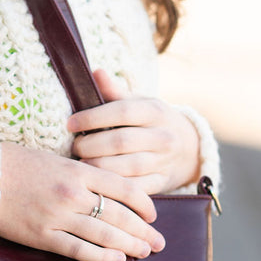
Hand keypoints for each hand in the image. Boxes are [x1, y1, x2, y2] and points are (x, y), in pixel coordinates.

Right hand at [0, 141, 164, 260]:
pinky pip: (79, 250)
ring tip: (143, 252)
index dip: (145, 204)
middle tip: (158, 242)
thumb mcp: (56, 158)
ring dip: (129, 246)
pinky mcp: (42, 236)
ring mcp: (58, 216)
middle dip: (144, 231)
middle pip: (121, 216)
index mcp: (79, 171)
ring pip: (105, 236)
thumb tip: (107, 191)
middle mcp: (73, 194)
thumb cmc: (17, 164)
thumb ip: (82, 173)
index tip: (153, 215)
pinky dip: (101, 257)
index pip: (125, 188)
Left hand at [67, 69, 200, 194]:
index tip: (70, 123)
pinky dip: (113, 185)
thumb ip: (115, 92)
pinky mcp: (162, 183)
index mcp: (156, 112)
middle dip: (91, 145)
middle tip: (74, 146)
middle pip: (121, 142)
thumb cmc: (152, 122)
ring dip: (98, 166)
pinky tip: (97, 180)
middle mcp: (163, 137)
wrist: (189, 149)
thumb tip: (95, 72)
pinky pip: (134, 188)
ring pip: (126, 168)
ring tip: (81, 163)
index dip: (93, 117)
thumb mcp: (140, 103)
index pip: (122, 112)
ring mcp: (164, 162)